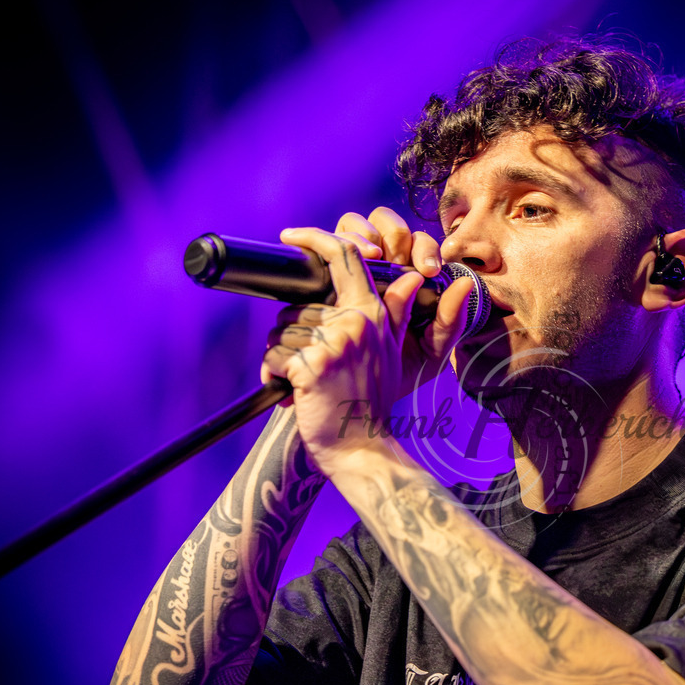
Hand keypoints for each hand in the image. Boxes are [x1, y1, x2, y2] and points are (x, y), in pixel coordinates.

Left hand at [260, 212, 471, 470]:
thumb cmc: (371, 402)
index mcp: (372, 313)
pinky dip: (273, 377)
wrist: (362, 448)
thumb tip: (411, 277)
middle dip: (292, 336)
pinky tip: (293, 393)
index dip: (314, 238)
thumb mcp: (393, 352)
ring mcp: (333, 342)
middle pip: (297, 307)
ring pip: (281, 333)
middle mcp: (355, 321)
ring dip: (282, 359)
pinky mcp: (312, 364)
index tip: (291, 235)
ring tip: (306, 383)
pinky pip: (273, 358)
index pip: (344, 256)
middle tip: (313, 368)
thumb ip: (395, 312)